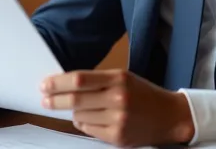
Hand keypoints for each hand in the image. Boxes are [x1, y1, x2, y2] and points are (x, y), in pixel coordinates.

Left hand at [40, 69, 194, 146]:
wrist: (170, 116)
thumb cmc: (144, 94)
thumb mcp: (124, 78)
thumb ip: (97, 81)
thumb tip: (65, 85)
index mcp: (118, 79)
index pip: (79, 79)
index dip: (58, 82)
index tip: (45, 84)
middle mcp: (118, 98)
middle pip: (75, 99)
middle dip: (55, 100)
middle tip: (45, 99)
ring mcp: (118, 119)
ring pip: (80, 116)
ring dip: (73, 112)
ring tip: (79, 109)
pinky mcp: (118, 137)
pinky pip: (89, 130)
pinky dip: (84, 124)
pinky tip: (91, 119)